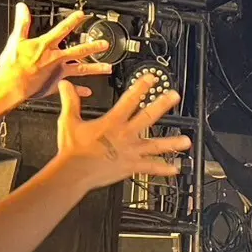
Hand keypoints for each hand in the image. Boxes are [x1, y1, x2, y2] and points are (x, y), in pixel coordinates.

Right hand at [0, 2, 112, 108]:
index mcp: (46, 46)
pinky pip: (70, 88)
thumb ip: (22, 23)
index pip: (62, 30)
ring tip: (108, 68)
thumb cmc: (13, 65)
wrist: (12, 85)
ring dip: (95, 68)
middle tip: (105, 45)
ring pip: (80, 70)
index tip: (82, 15)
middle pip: (79, 51)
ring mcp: (57, 73)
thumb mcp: (16, 40)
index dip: (73, 21)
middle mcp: (55, 59)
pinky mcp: (54, 85)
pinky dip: (80, 90)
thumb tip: (22, 8)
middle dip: (93, 47)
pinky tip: (88, 91)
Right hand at [55, 73, 191, 191]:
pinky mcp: (131, 166)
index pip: (130, 99)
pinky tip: (175, 168)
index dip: (141, 87)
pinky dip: (164, 169)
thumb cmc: (72, 149)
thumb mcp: (69, 121)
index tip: (152, 78)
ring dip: (171, 142)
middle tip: (174, 96)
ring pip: (155, 145)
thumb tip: (65, 85)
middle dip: (162, 105)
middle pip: (148, 117)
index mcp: (112, 122)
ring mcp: (130, 151)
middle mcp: (125, 135)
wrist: (73, 173)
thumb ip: (70, 101)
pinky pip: (150, 168)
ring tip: (186, 140)